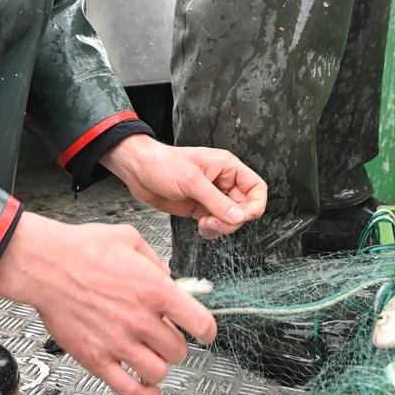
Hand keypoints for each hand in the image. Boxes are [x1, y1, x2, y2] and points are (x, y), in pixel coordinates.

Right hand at [0, 214, 214, 394]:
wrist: (45, 264)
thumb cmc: (81, 249)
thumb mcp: (130, 238)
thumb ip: (156, 261)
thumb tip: (168, 277)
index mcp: (155, 290)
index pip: (200, 323)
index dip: (207, 330)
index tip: (204, 332)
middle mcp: (140, 320)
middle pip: (179, 350)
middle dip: (176, 343)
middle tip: (165, 335)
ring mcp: (119, 343)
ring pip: (158, 372)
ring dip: (159, 365)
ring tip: (152, 355)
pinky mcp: (97, 359)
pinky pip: (129, 391)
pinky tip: (147, 388)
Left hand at [101, 135, 267, 238]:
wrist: (138, 171)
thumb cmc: (162, 164)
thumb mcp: (191, 181)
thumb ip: (216, 201)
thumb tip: (238, 218)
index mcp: (227, 167)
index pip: (256, 188)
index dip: (255, 205)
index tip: (243, 217)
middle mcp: (223, 182)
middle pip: (244, 208)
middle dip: (232, 220)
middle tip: (214, 223)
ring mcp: (212, 197)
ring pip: (230, 219)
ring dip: (220, 227)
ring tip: (203, 224)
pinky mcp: (200, 209)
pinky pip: (216, 224)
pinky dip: (211, 230)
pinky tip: (199, 226)